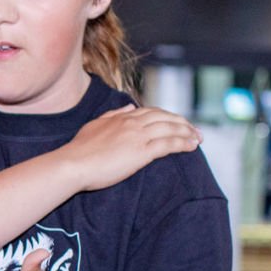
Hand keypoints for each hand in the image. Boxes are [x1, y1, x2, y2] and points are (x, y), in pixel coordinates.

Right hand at [61, 105, 201, 191]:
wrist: (72, 164)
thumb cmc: (79, 150)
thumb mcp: (95, 125)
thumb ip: (113, 115)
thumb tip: (129, 107)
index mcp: (121, 117)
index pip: (152, 112)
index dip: (168, 116)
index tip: (178, 122)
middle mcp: (132, 123)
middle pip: (165, 118)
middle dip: (183, 123)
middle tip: (196, 130)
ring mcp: (137, 136)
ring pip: (170, 129)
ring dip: (187, 133)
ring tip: (198, 139)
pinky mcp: (141, 152)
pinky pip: (168, 144)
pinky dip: (183, 143)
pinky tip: (192, 146)